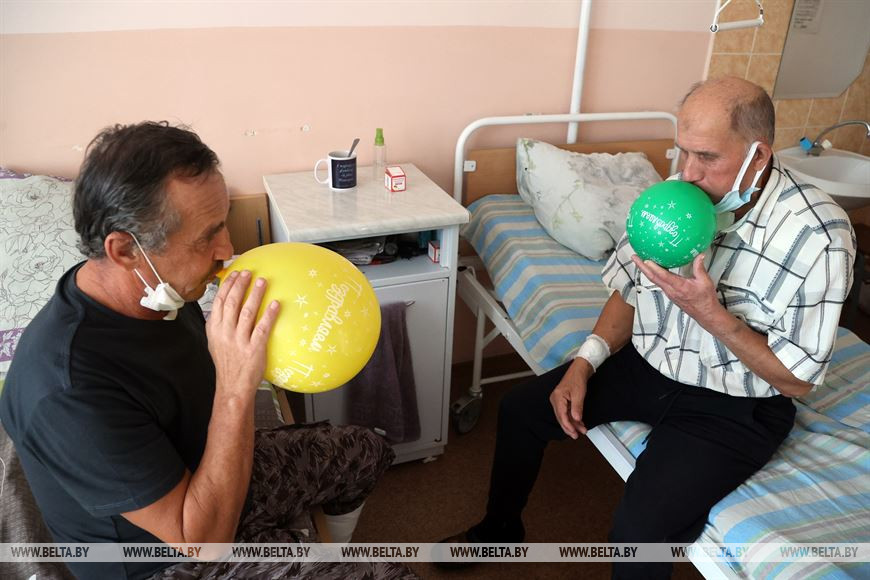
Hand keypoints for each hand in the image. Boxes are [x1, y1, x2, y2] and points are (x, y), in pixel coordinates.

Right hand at [206, 270, 279, 396]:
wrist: (232, 387)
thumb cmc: (227, 364)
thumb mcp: (215, 343)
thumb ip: (218, 325)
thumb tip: (222, 306)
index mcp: (215, 330)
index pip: (219, 302)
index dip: (227, 286)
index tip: (235, 274)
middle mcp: (225, 333)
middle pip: (232, 303)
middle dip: (241, 285)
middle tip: (249, 273)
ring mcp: (239, 341)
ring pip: (247, 312)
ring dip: (256, 295)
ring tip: (263, 282)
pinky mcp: (254, 349)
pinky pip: (263, 328)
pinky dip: (269, 314)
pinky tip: (276, 304)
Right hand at [549, 358, 592, 438]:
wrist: (580, 369)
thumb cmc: (577, 378)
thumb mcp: (579, 394)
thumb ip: (577, 408)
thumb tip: (576, 419)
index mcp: (557, 398)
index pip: (561, 416)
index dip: (568, 426)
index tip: (574, 433)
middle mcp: (555, 400)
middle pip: (561, 418)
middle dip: (570, 427)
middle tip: (577, 435)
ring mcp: (558, 400)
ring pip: (564, 416)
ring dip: (573, 424)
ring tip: (582, 430)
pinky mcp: (563, 401)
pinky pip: (567, 412)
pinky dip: (573, 418)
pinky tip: (579, 423)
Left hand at [631, 253, 722, 329]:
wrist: (705, 314)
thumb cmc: (705, 300)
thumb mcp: (705, 282)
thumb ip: (700, 268)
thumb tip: (699, 256)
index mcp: (679, 287)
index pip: (663, 276)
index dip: (654, 268)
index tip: (646, 260)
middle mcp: (671, 290)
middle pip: (653, 277)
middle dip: (642, 267)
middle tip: (635, 257)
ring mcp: (669, 293)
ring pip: (654, 280)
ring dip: (646, 271)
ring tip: (640, 261)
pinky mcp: (669, 294)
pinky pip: (658, 283)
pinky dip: (653, 275)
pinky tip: (652, 269)